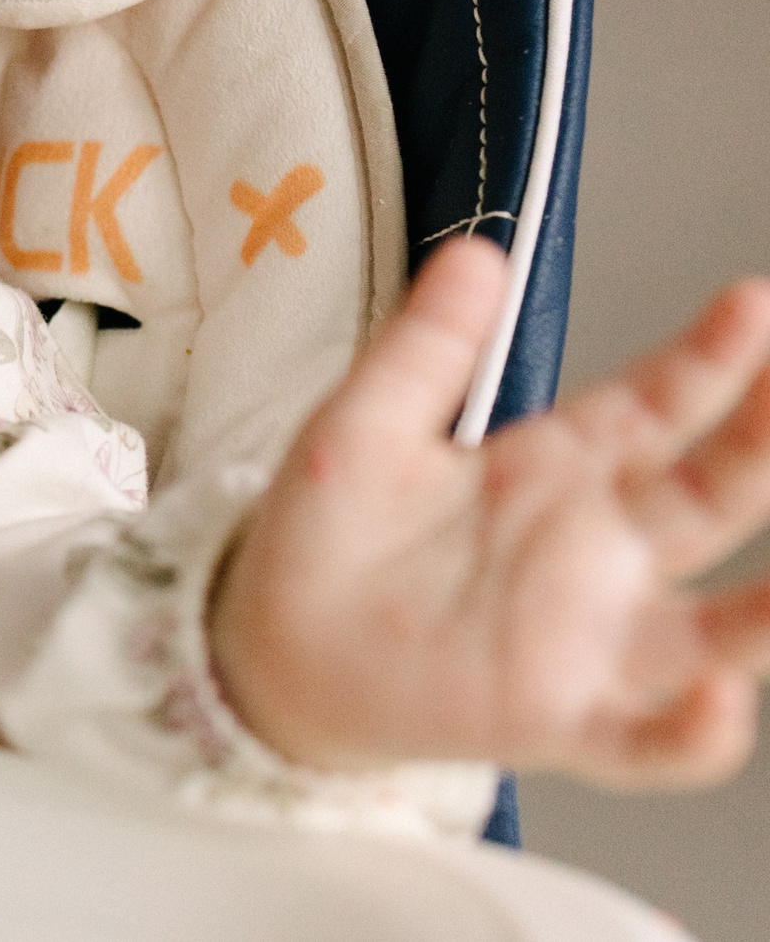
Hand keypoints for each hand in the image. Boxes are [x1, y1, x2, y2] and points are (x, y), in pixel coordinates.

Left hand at [213, 238, 769, 786]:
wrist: (271, 641)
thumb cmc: (325, 535)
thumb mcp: (365, 422)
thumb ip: (427, 346)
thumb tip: (478, 251)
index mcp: (551, 469)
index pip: (656, 406)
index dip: (710, 360)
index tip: (751, 301)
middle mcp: (590, 550)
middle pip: (710, 494)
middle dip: (762, 441)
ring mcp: (584, 637)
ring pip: (716, 628)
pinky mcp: (553, 716)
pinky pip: (648, 740)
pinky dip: (696, 733)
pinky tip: (723, 698)